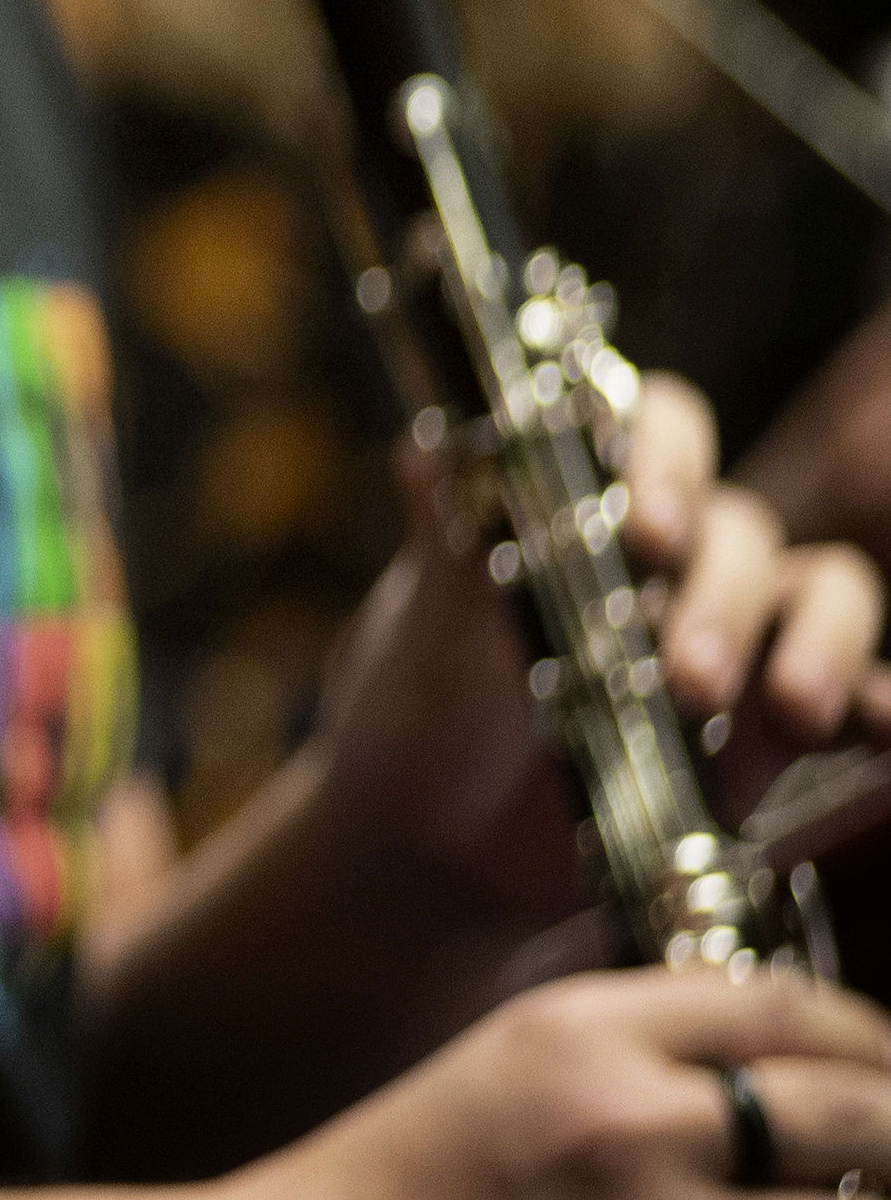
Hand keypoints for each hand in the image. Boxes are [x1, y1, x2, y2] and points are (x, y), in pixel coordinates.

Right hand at [235, 967, 890, 1198]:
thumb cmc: (448, 1151)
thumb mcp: (541, 1048)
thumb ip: (665, 1037)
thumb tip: (813, 1062)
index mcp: (584, 1035)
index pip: (781, 1006)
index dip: (866, 1030)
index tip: (886, 1056)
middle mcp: (628, 1125)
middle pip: (847, 1113)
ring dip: (850, 1194)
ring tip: (825, 1184)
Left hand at [323, 376, 887, 915]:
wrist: (434, 836)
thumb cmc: (420, 703)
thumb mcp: (430, 626)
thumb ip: (449, 538)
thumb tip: (427, 444)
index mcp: (587, 502)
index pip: (659, 428)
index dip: (669, 458)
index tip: (649, 530)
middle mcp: (672, 557)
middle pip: (743, 530)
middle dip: (723, 597)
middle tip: (683, 675)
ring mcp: (730, 637)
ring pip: (826, 594)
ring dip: (819, 643)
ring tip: (786, 710)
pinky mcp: (766, 729)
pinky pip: (856, 700)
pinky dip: (877, 705)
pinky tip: (870, 729)